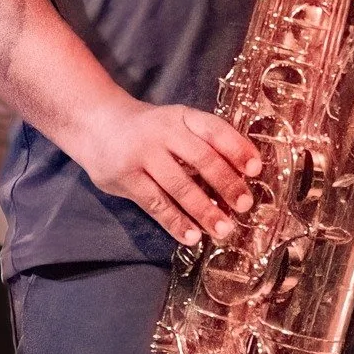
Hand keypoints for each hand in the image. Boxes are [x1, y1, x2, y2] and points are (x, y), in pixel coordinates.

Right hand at [72, 94, 262, 246]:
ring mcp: (143, 155)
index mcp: (182, 117)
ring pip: (179, 186)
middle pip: (201, 158)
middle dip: (226, 183)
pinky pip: (155, 203)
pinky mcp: (126, 178)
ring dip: (204, 210)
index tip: (256, 169)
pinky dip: (175, 222)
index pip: (214, 129)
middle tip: (244, 205)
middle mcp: (164, 132)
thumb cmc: (149, 129)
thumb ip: (202, 142)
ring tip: (223, 229)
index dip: (237, 148)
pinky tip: (191, 236)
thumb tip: (241, 175)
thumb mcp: (175, 124)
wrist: (96, 124)